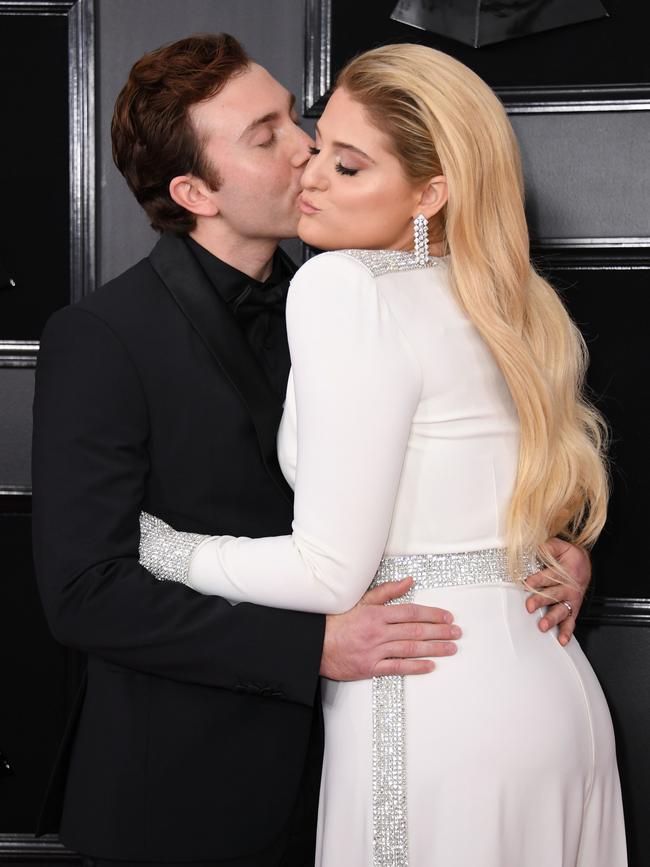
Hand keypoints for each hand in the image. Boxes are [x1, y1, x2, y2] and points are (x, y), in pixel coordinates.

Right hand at [320, 577, 459, 680]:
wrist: (316, 645)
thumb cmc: (338, 622)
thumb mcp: (362, 601)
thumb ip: (387, 592)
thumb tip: (409, 581)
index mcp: (376, 614)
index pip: (410, 612)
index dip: (432, 614)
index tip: (447, 616)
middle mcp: (377, 632)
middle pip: (415, 631)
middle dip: (439, 631)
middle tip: (456, 632)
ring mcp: (374, 651)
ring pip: (410, 649)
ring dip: (434, 648)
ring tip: (451, 648)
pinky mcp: (370, 668)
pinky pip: (397, 668)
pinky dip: (415, 667)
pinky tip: (430, 665)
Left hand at [524, 538, 590, 645]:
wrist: (585, 564)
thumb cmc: (568, 556)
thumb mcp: (560, 546)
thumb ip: (548, 547)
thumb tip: (533, 546)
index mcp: (564, 570)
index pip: (548, 575)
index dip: (537, 579)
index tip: (526, 584)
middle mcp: (568, 587)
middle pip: (553, 594)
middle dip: (541, 600)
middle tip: (530, 606)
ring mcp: (571, 599)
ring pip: (561, 610)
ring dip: (552, 618)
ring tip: (543, 625)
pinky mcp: (573, 608)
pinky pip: (571, 621)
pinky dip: (567, 631)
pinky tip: (562, 640)